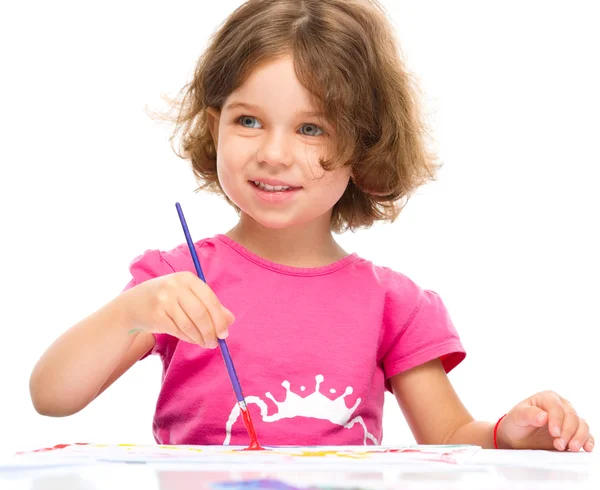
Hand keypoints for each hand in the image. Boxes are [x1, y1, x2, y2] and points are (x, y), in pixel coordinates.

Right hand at [118, 271, 234, 347]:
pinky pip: (178, 331)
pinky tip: (193, 340)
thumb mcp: (188, 295)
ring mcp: (163, 300)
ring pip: (189, 324)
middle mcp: (175, 286)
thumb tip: (230, 320)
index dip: (219, 318)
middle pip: (200, 313)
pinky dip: (188, 338)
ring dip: (200, 338)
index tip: (225, 333)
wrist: (133, 304)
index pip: (210, 298)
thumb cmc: (167, 299)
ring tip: (206, 343)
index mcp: (187, 278)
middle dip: (211, 331)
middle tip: (215, 342)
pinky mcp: (156, 315)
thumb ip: (210, 305)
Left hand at [497, 390, 593, 450]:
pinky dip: (587, 440)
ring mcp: (568, 419)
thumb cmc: (516, 423)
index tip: (554, 433)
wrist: (517, 436)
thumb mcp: (517, 417)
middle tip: (559, 444)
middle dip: (567, 432)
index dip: (557, 420)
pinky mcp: (572, 432)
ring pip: (581, 425)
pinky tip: (586, 447)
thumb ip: (529, 415)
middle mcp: (561, 406)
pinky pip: (586, 434)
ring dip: (579, 437)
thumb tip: (543, 416)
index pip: (556, 406)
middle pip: (571, 416)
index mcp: (547, 398)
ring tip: (571, 448)